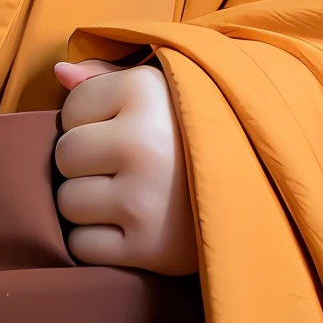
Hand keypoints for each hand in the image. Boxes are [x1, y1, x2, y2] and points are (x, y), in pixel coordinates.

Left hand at [53, 61, 197, 275]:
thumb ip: (106, 77)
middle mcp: (140, 143)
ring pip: (68, 202)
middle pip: (64, 156)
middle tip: (120, 166)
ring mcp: (142, 200)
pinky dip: (96, 240)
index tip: (123, 128)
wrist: (264, 192)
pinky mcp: (148, 249)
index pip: (71, 108)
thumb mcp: (162, 89)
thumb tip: (58, 73)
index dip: (90, 119)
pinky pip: (83, 245)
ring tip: (125, 194)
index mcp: (143, 91)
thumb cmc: (200, 133)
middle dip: (84, 163)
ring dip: (87, 203)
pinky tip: (126, 225)